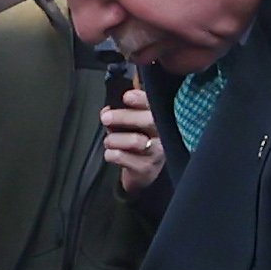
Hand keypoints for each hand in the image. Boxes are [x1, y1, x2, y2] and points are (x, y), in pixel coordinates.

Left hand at [98, 71, 165, 192]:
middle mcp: (164, 134)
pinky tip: (111, 154)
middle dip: (124, 117)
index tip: (126, 97)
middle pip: (149, 121)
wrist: (144, 172)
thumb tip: (107, 110)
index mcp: (161, 118)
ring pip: (135, 141)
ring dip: (114, 139)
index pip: (155, 104)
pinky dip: (111, 154)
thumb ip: (123, 113)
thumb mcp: (133, 124)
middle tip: (106, 117)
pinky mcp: (146, 168)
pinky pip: (123, 157)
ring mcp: (156, 152)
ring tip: (108, 141)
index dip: (141, 99)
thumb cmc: (138, 142)